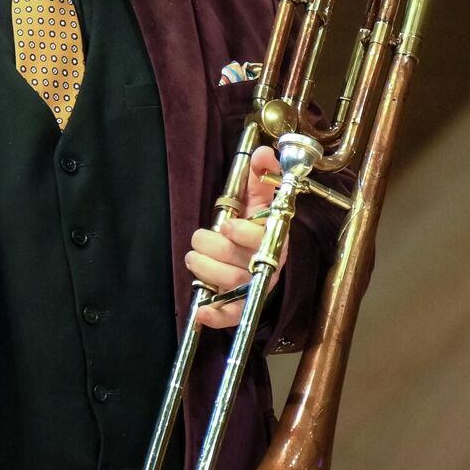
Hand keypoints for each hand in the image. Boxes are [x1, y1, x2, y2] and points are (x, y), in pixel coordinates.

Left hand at [186, 146, 283, 328]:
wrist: (256, 250)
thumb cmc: (255, 221)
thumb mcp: (258, 196)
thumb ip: (260, 174)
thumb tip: (262, 153)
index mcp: (276, 238)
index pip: (263, 240)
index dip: (243, 233)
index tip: (226, 224)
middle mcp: (268, 265)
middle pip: (240, 264)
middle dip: (213, 249)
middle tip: (199, 239)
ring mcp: (255, 286)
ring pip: (230, 285)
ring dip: (205, 271)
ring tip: (193, 258)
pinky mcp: (241, 305)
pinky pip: (231, 315)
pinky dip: (215, 316)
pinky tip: (200, 311)